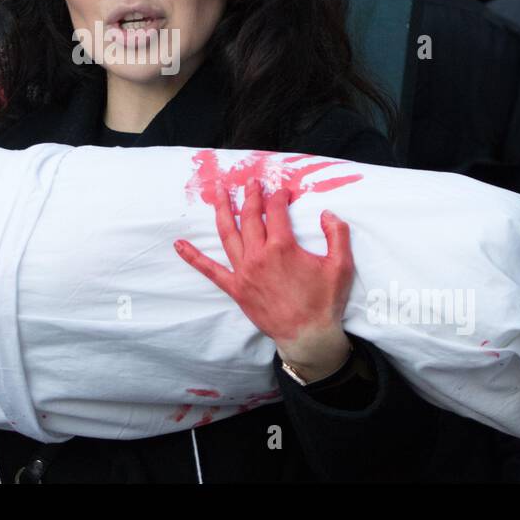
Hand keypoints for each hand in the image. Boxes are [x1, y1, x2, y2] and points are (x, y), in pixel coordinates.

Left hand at [175, 181, 353, 383]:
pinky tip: (179, 245)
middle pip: (249, 217)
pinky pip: (210, 270)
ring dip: (222, 210)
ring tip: (219, 192)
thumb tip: (327, 213)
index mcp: (282, 247)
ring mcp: (244, 271)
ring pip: (228, 234)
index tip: (283, 192)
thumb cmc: (324, 302)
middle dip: (251, 196)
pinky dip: (193, 257)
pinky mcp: (236, 288)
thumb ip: (337, 234)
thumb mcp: (341, 265)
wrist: (308, 336)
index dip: (279, 197)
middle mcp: (259, 255)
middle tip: (251, 182)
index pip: (276, 211)